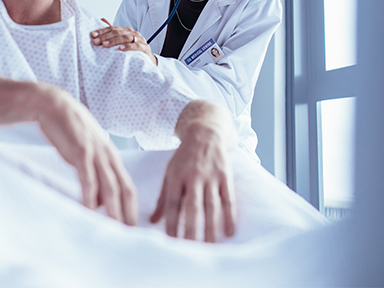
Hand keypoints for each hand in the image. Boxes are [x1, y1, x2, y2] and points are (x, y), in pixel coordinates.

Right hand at [35, 84, 137, 225]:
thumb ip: (96, 172)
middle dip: (129, 214)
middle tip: (130, 236)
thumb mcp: (88, 152)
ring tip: (114, 230)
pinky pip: (88, 179)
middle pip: (125, 190)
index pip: (129, 187)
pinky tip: (89, 211)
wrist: (54, 106)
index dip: (133, 208)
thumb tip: (100, 199)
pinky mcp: (81, 152)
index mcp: (112, 157)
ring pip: (110, 188)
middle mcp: (109, 157)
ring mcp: (96, 154)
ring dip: (113, 211)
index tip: (134, 228)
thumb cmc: (70, 131)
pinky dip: (90, 197)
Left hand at [91, 19, 156, 64]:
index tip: (92, 35)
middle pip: (118, 32)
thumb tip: (102, 19)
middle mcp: (133, 33)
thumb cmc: (132, 49)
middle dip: (105, 37)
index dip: (102, 31)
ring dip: (114, 41)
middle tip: (96, 42)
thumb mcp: (121, 41)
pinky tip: (120, 49)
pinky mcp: (145, 48)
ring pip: (126, 38)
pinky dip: (128, 47)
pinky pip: (136, 46)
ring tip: (105, 45)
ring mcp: (140, 40)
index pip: (112, 28)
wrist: (147, 59)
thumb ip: (113, 31)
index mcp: (126, 30)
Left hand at [150, 101, 235, 241]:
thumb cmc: (184, 158)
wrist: (205, 133)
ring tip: (209, 247)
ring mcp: (211, 176)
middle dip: (191, 229)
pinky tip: (229, 232)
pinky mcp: (226, 176)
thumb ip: (163, 197)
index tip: (170, 242)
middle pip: (193, 207)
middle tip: (190, 251)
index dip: (172, 223)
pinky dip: (230, 216)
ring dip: (211, 228)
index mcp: (176, 176)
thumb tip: (152, 221)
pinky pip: (228, 199)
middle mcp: (194, 176)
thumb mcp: (169, 172)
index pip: (173, 203)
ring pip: (211, 206)